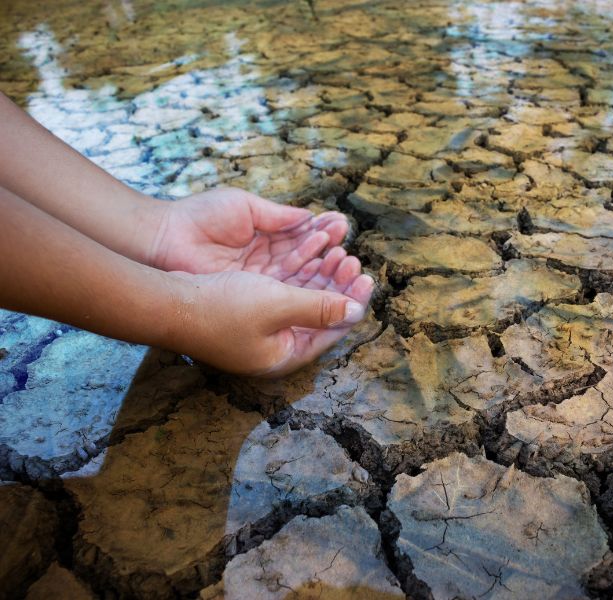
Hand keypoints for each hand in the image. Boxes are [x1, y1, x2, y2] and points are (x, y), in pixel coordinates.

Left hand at [149, 187, 349, 279]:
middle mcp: (266, 262)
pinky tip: (324, 277)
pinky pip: (285, 293)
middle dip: (330, 256)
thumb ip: (278, 216)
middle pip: (306, 262)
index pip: (302, 238)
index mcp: (265, 237)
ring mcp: (259, 282)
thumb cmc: (199, 218)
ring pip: (300, 279)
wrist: (164, 239)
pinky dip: (305, 286)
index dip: (323, 234)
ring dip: (323, 272)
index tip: (341, 226)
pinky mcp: (251, 297)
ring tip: (343, 261)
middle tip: (348, 251)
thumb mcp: (244, 208)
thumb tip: (310, 218)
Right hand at [172, 248, 374, 376]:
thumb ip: (319, 308)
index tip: (368, 277)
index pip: (332, 330)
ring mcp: (260, 330)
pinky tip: (310, 252)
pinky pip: (284, 291)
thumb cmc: (221, 308)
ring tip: (336, 251)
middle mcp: (276, 346)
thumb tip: (357, 311)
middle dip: (338, 285)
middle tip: (353, 260)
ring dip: (320, 275)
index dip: (352, 302)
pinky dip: (298, 273)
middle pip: (320, 314)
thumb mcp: (278, 305)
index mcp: (286, 355)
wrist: (166, 302)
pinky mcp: (247, 312)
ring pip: (302, 299)